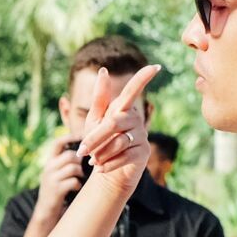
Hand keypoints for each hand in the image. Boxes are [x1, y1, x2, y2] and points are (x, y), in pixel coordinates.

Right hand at [33, 137, 87, 230]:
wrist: (45, 211)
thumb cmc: (56, 190)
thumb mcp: (55, 174)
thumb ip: (64, 162)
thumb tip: (82, 150)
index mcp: (48, 162)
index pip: (57, 143)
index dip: (70, 137)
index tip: (82, 136)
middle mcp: (48, 168)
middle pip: (69, 155)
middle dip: (79, 161)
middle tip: (82, 167)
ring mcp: (52, 179)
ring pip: (73, 168)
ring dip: (80, 173)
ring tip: (78, 178)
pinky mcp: (57, 190)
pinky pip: (74, 181)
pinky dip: (77, 184)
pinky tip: (75, 187)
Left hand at [74, 66, 158, 194]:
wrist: (106, 168)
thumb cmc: (99, 142)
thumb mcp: (94, 121)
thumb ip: (99, 99)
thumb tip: (103, 70)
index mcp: (123, 108)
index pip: (133, 91)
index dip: (143, 78)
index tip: (155, 67)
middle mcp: (135, 119)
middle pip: (114, 123)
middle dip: (95, 138)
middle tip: (81, 151)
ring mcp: (142, 135)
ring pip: (119, 142)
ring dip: (101, 153)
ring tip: (93, 161)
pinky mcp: (144, 152)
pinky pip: (125, 156)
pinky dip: (109, 164)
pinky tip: (101, 169)